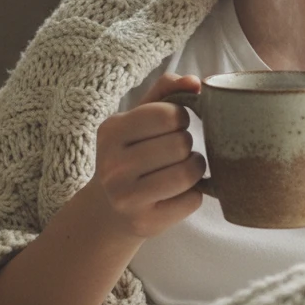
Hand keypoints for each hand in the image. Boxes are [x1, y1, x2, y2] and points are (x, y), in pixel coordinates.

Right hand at [83, 73, 206, 239]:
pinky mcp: (145, 222)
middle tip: (176, 152)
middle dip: (186, 145)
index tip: (172, 126)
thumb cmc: (130, 155)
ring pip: (188, 173)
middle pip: (180, 144)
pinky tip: (177, 193)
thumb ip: (165, 92)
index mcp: (111, 131)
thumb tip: (196, 82)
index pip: (167, 114)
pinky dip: (193, 195)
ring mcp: (127, 197)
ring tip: (183, 169)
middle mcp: (113, 165)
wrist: (107, 209)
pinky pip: (192, 200)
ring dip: (195, 169)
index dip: (180, 117)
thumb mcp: (137, 120)